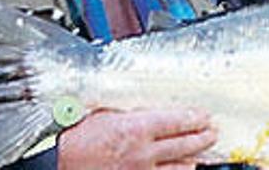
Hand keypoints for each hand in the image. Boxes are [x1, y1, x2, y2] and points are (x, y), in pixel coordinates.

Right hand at [57, 108, 217, 169]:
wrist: (56, 159)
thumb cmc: (74, 134)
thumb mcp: (104, 111)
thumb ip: (128, 110)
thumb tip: (143, 105)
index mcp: (137, 128)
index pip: (178, 121)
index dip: (195, 118)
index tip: (204, 115)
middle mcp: (144, 152)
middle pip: (184, 145)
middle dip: (202, 138)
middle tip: (212, 132)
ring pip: (179, 168)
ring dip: (192, 160)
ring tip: (200, 154)